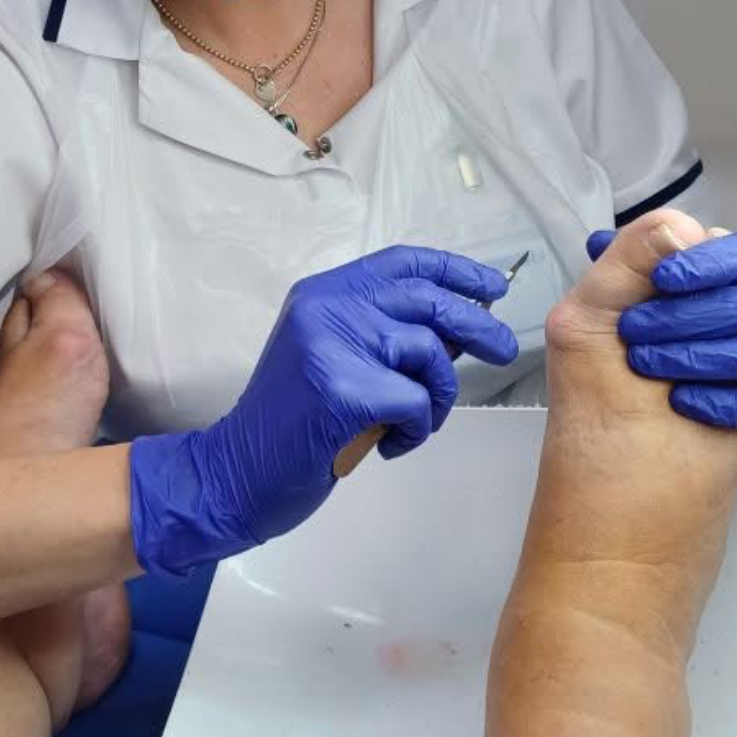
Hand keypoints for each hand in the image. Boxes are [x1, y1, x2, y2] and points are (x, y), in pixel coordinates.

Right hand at [129, 245, 519, 574]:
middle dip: (476, 325)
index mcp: (322, 294)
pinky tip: (393, 445)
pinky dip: (418, 429)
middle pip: (426, 299)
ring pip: (428, 353)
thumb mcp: (335, 359)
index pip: (402, 263)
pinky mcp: (343, 390)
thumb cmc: (291, 425)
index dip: (455, 271)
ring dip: (439, 395)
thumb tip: (461, 322)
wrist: (236, 473)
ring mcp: (332, 346)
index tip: (490, 286)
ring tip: (418, 422)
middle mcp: (325, 309)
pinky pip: (416, 401)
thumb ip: (386, 334)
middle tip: (500, 349)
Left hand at [586, 227, 736, 432]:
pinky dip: (725, 402)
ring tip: (648, 360)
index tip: (660, 277)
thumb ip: (660, 244)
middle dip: (684, 317)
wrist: (693, 404)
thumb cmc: (698, 320)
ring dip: (696, 359)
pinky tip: (682, 397)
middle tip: (635, 326)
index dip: (705, 265)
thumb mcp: (671, 278)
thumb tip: (669, 230)